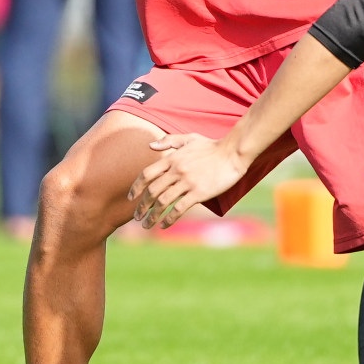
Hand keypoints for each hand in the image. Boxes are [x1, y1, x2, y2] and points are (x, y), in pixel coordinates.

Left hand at [132, 133, 250, 227]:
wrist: (232, 153)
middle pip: (152, 191)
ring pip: (163, 202)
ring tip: (147, 225)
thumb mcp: (189, 138)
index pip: (147, 174)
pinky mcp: (198, 193)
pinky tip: (164, 225)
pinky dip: (169, 218)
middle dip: (142, 206)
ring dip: (152, 216)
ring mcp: (187, 182)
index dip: (136, 187)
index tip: (131, 197)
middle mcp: (176, 171)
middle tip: (137, 217)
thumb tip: (150, 145)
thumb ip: (169, 141)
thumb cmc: (211, 146)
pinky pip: (179, 208)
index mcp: (172, 159)